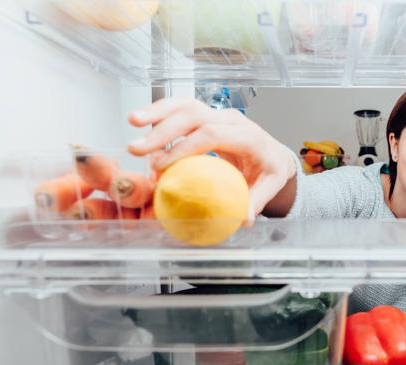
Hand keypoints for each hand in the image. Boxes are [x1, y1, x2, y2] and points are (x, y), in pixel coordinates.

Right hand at [127, 97, 295, 223]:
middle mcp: (232, 119)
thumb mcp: (270, 185)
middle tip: (138, 149)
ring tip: (132, 121)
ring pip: (185, 105)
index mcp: (248, 136)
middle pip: (194, 116)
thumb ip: (256, 201)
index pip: (213, 134)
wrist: (272, 153)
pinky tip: (140, 120)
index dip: (185, 147)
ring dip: (157, 112)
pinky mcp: (207, 114)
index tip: (162, 165)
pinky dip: (160, 111)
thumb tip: (243, 219)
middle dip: (163, 130)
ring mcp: (218, 114)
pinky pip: (181, 108)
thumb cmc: (269, 170)